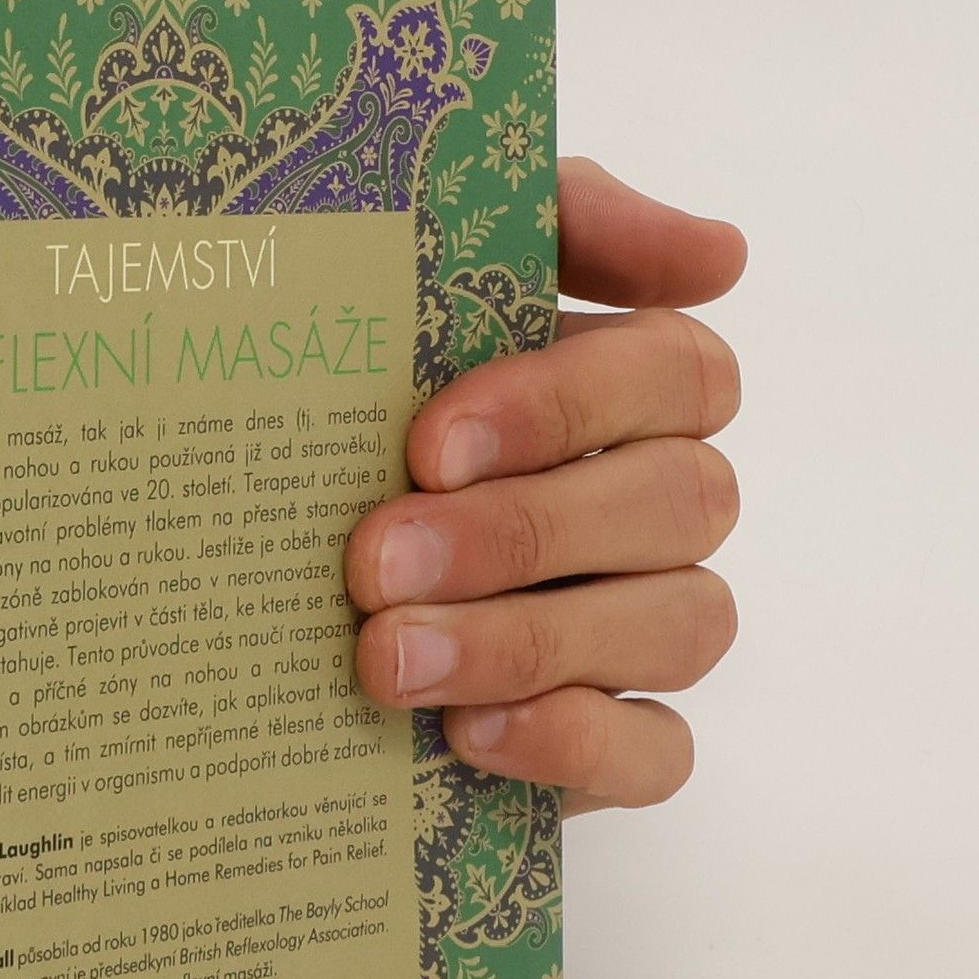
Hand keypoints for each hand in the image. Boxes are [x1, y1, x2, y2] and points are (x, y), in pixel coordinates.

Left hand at [344, 158, 745, 814]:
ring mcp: (650, 626)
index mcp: (631, 389)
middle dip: (519, 534)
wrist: (256, 575)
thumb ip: (563, 224)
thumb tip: (721, 254)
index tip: (429, 441)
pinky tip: (467, 731)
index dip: (564, 406)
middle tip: (373, 562)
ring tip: (386, 657)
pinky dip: (573, 744)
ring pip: (682, 627)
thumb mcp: (422, 282)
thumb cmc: (355, 409)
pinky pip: (660, 754)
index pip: (676, 373)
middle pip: (680, 503)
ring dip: (527, 641)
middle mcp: (661, 505)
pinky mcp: (620, 743)